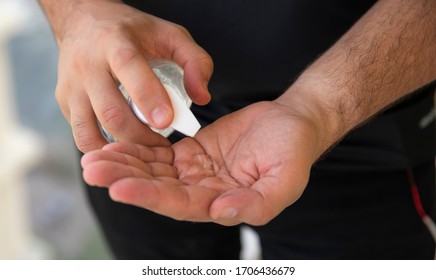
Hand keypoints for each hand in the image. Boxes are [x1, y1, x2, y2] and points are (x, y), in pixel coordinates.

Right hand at [52, 1, 212, 150]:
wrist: (85, 22)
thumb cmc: (132, 32)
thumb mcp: (171, 35)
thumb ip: (195, 62)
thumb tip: (202, 97)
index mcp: (116, 43)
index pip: (128, 68)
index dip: (148, 97)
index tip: (167, 122)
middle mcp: (87, 64)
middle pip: (110, 112)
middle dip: (140, 137)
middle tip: (162, 146)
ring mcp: (72, 86)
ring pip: (89, 131)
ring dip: (120, 148)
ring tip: (143, 149)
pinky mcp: (64, 103)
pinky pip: (81, 135)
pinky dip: (103, 148)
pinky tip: (123, 145)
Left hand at [81, 101, 321, 225]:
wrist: (292, 122)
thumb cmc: (293, 150)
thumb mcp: (285, 179)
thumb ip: (258, 203)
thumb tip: (222, 212)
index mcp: (223, 204)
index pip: (179, 204)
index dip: (150, 196)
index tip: (119, 187)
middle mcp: (203, 193)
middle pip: (157, 189)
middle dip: (124, 179)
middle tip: (92, 169)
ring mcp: (195, 173)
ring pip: (153, 171)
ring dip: (124, 164)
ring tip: (94, 157)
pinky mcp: (190, 153)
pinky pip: (159, 153)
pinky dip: (137, 149)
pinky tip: (115, 143)